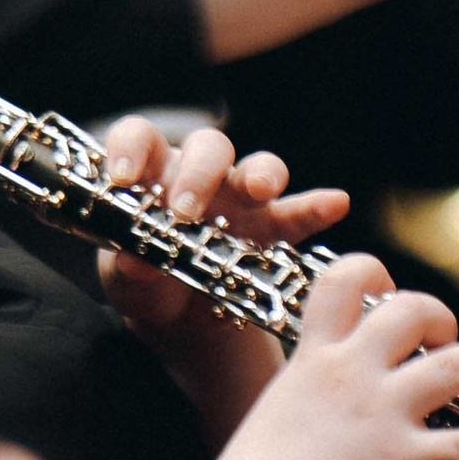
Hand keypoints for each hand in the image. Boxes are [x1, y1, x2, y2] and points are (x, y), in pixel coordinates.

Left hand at [95, 117, 341, 447]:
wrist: (178, 320)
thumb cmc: (144, 280)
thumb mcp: (127, 279)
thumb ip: (127, 268)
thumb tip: (133, 262)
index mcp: (154, 172)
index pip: (141, 139)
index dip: (131, 149)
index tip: (123, 178)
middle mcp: (201, 175)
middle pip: (208, 147)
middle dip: (198, 174)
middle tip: (185, 211)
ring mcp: (241, 199)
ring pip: (258, 167)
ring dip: (262, 174)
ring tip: (262, 190)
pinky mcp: (273, 229)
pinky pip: (298, 213)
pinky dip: (316, 206)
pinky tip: (335, 203)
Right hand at [135, 260, 458, 459]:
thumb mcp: (274, 413)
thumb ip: (308, 392)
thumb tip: (325, 395)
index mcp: (311, 358)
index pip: (344, 280)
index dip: (373, 274)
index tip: (386, 291)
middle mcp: (349, 374)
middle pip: (410, 311)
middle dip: (438, 316)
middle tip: (444, 338)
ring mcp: (378, 414)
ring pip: (455, 365)